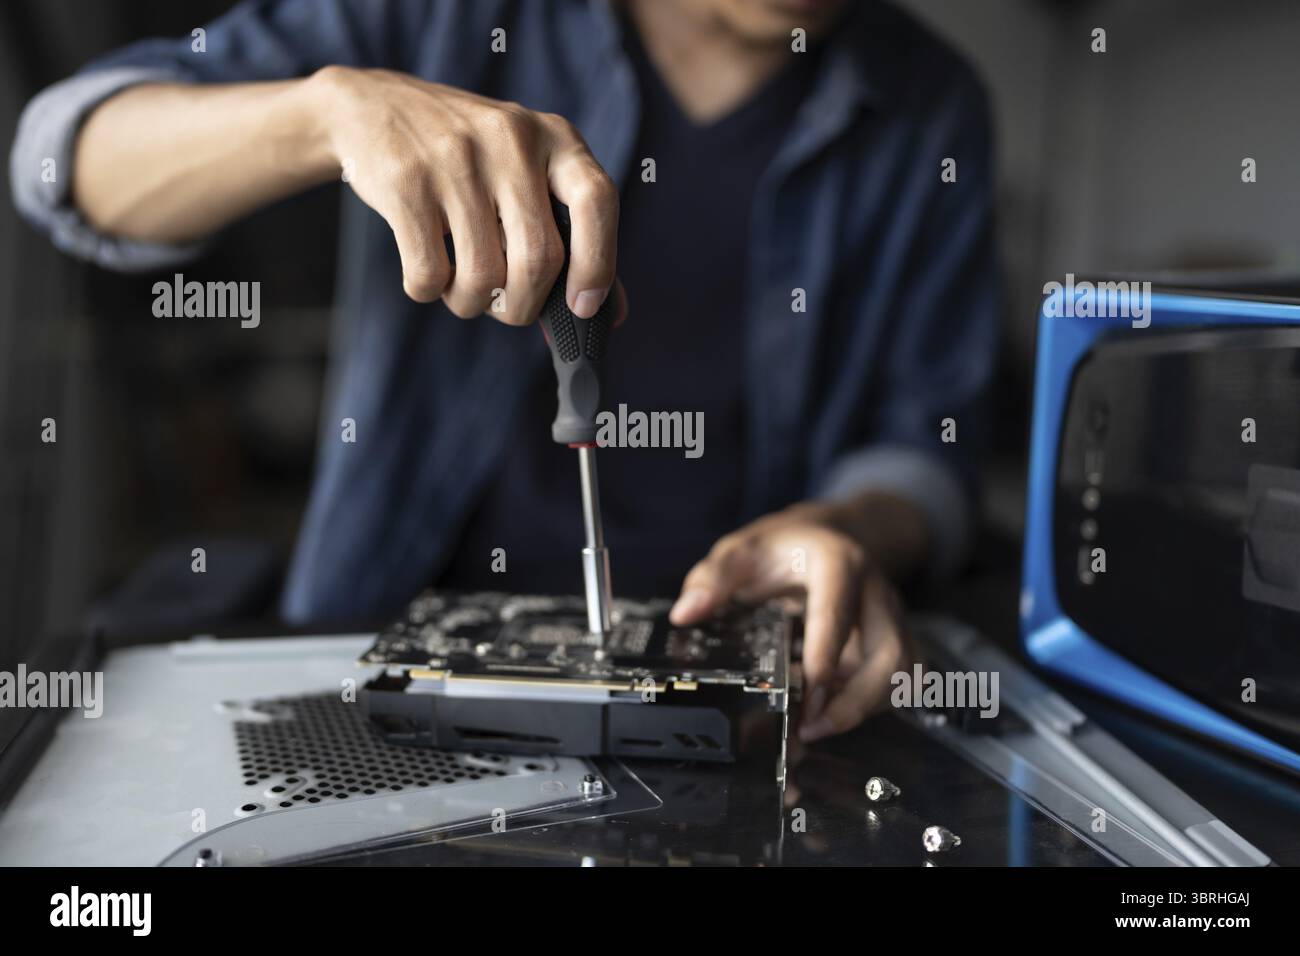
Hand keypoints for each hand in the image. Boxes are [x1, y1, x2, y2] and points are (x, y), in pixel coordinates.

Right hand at [308, 66, 623, 324]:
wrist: (372, 106)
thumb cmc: (467, 156)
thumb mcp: (526, 168)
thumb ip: (568, 230)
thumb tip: (609, 313)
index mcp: (554, 136)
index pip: (597, 201)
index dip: (598, 264)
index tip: (583, 307)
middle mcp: (510, 139)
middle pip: (538, 259)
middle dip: (523, 306)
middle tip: (507, 308)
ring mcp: (456, 158)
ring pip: (483, 277)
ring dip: (472, 303)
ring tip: (462, 289)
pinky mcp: (406, 183)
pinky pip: (429, 274)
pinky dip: (428, 291)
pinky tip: (428, 272)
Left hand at [670, 499, 918, 741]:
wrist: (833, 534)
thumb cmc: (785, 546)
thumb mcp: (744, 549)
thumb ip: (714, 578)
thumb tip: (687, 613)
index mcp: (839, 562)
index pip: (838, 609)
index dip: (828, 649)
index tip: (811, 684)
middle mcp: (875, 591)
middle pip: (889, 652)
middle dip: (858, 699)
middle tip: (812, 728)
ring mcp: (892, 619)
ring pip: (902, 674)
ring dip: (866, 709)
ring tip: (817, 730)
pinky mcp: (895, 642)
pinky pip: (900, 683)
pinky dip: (872, 707)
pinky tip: (834, 717)